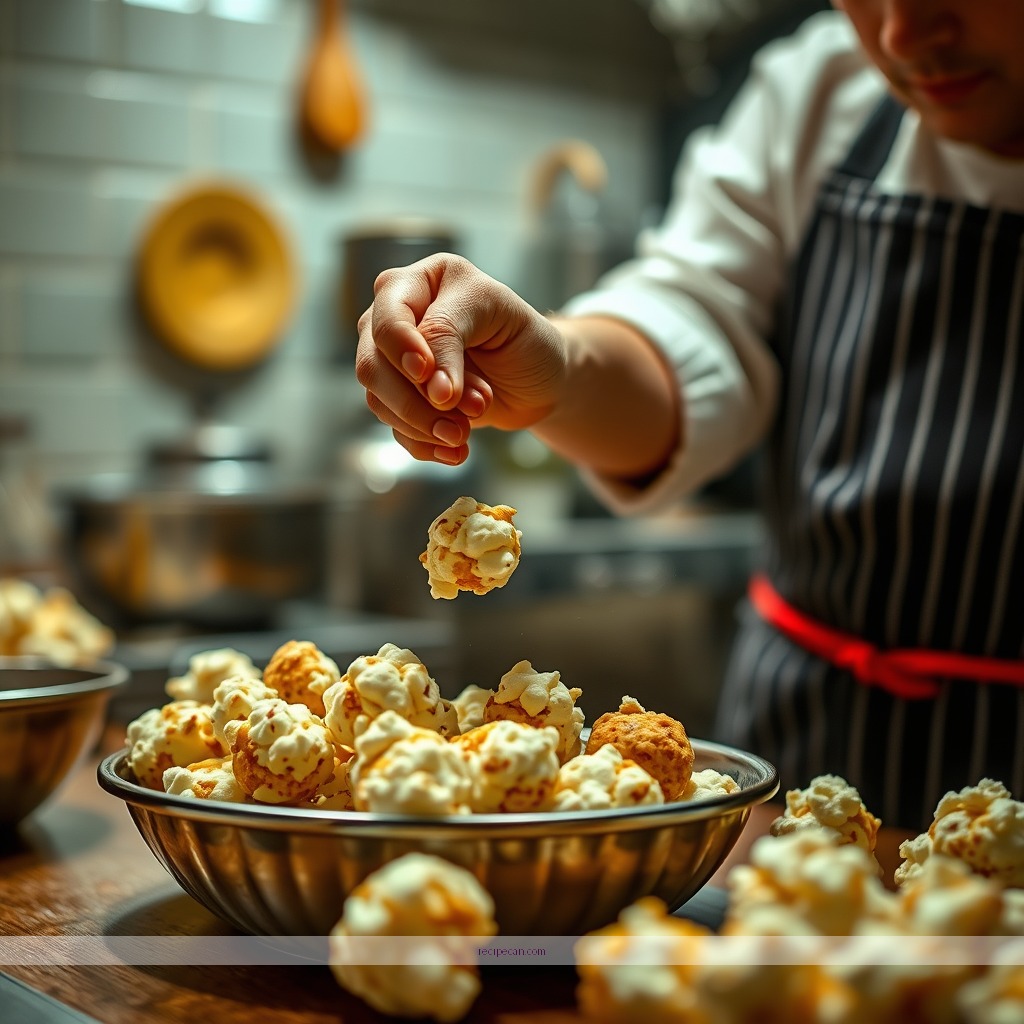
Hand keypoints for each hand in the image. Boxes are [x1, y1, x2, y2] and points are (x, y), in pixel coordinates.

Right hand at [355, 254, 567, 463]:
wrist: (538, 380)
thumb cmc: (523, 336)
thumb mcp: (500, 315)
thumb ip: (453, 338)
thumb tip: (430, 390)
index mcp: (418, 282)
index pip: (390, 317)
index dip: (403, 348)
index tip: (426, 374)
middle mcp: (395, 319)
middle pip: (372, 364)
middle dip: (417, 401)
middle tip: (468, 416)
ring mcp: (392, 362)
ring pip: (378, 400)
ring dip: (425, 425)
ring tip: (466, 434)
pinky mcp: (400, 400)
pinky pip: (395, 428)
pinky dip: (425, 445)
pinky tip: (456, 451)